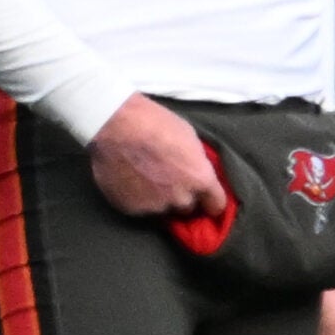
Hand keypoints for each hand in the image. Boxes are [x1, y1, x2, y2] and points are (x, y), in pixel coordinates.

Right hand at [87, 95, 229, 218]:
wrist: (117, 126)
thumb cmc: (157, 124)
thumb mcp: (190, 138)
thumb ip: (196, 163)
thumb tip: (197, 173)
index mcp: (200, 179)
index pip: (216, 205)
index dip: (211, 202)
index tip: (207, 201)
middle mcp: (180, 198)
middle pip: (188, 208)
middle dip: (182, 197)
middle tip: (169, 181)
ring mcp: (155, 206)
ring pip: (163, 210)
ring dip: (159, 199)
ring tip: (146, 179)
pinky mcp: (131, 210)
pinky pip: (141, 209)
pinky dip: (138, 199)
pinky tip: (131, 181)